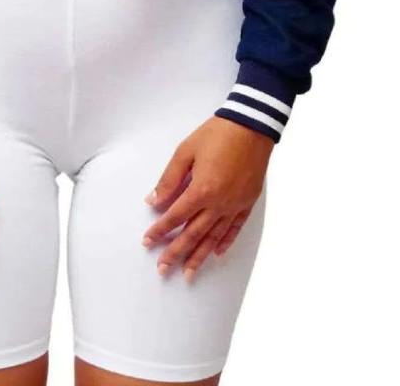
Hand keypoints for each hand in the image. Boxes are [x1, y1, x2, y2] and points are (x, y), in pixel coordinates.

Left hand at [143, 116, 272, 280]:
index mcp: (202, 189)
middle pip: (193, 234)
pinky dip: (224, 242)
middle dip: (176, 253)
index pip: (175, 217)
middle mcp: (219, 203)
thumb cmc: (217, 134)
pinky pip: (234, 228)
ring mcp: (235, 205)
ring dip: (199, 256)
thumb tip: (154, 200)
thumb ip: (169, 179)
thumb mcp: (185, 151)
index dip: (160, 230)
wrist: (252, 126)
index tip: (148, 241)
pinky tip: (216, 253)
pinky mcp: (247, 202)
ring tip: (187, 273)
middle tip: (162, 268)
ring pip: (214, 237)